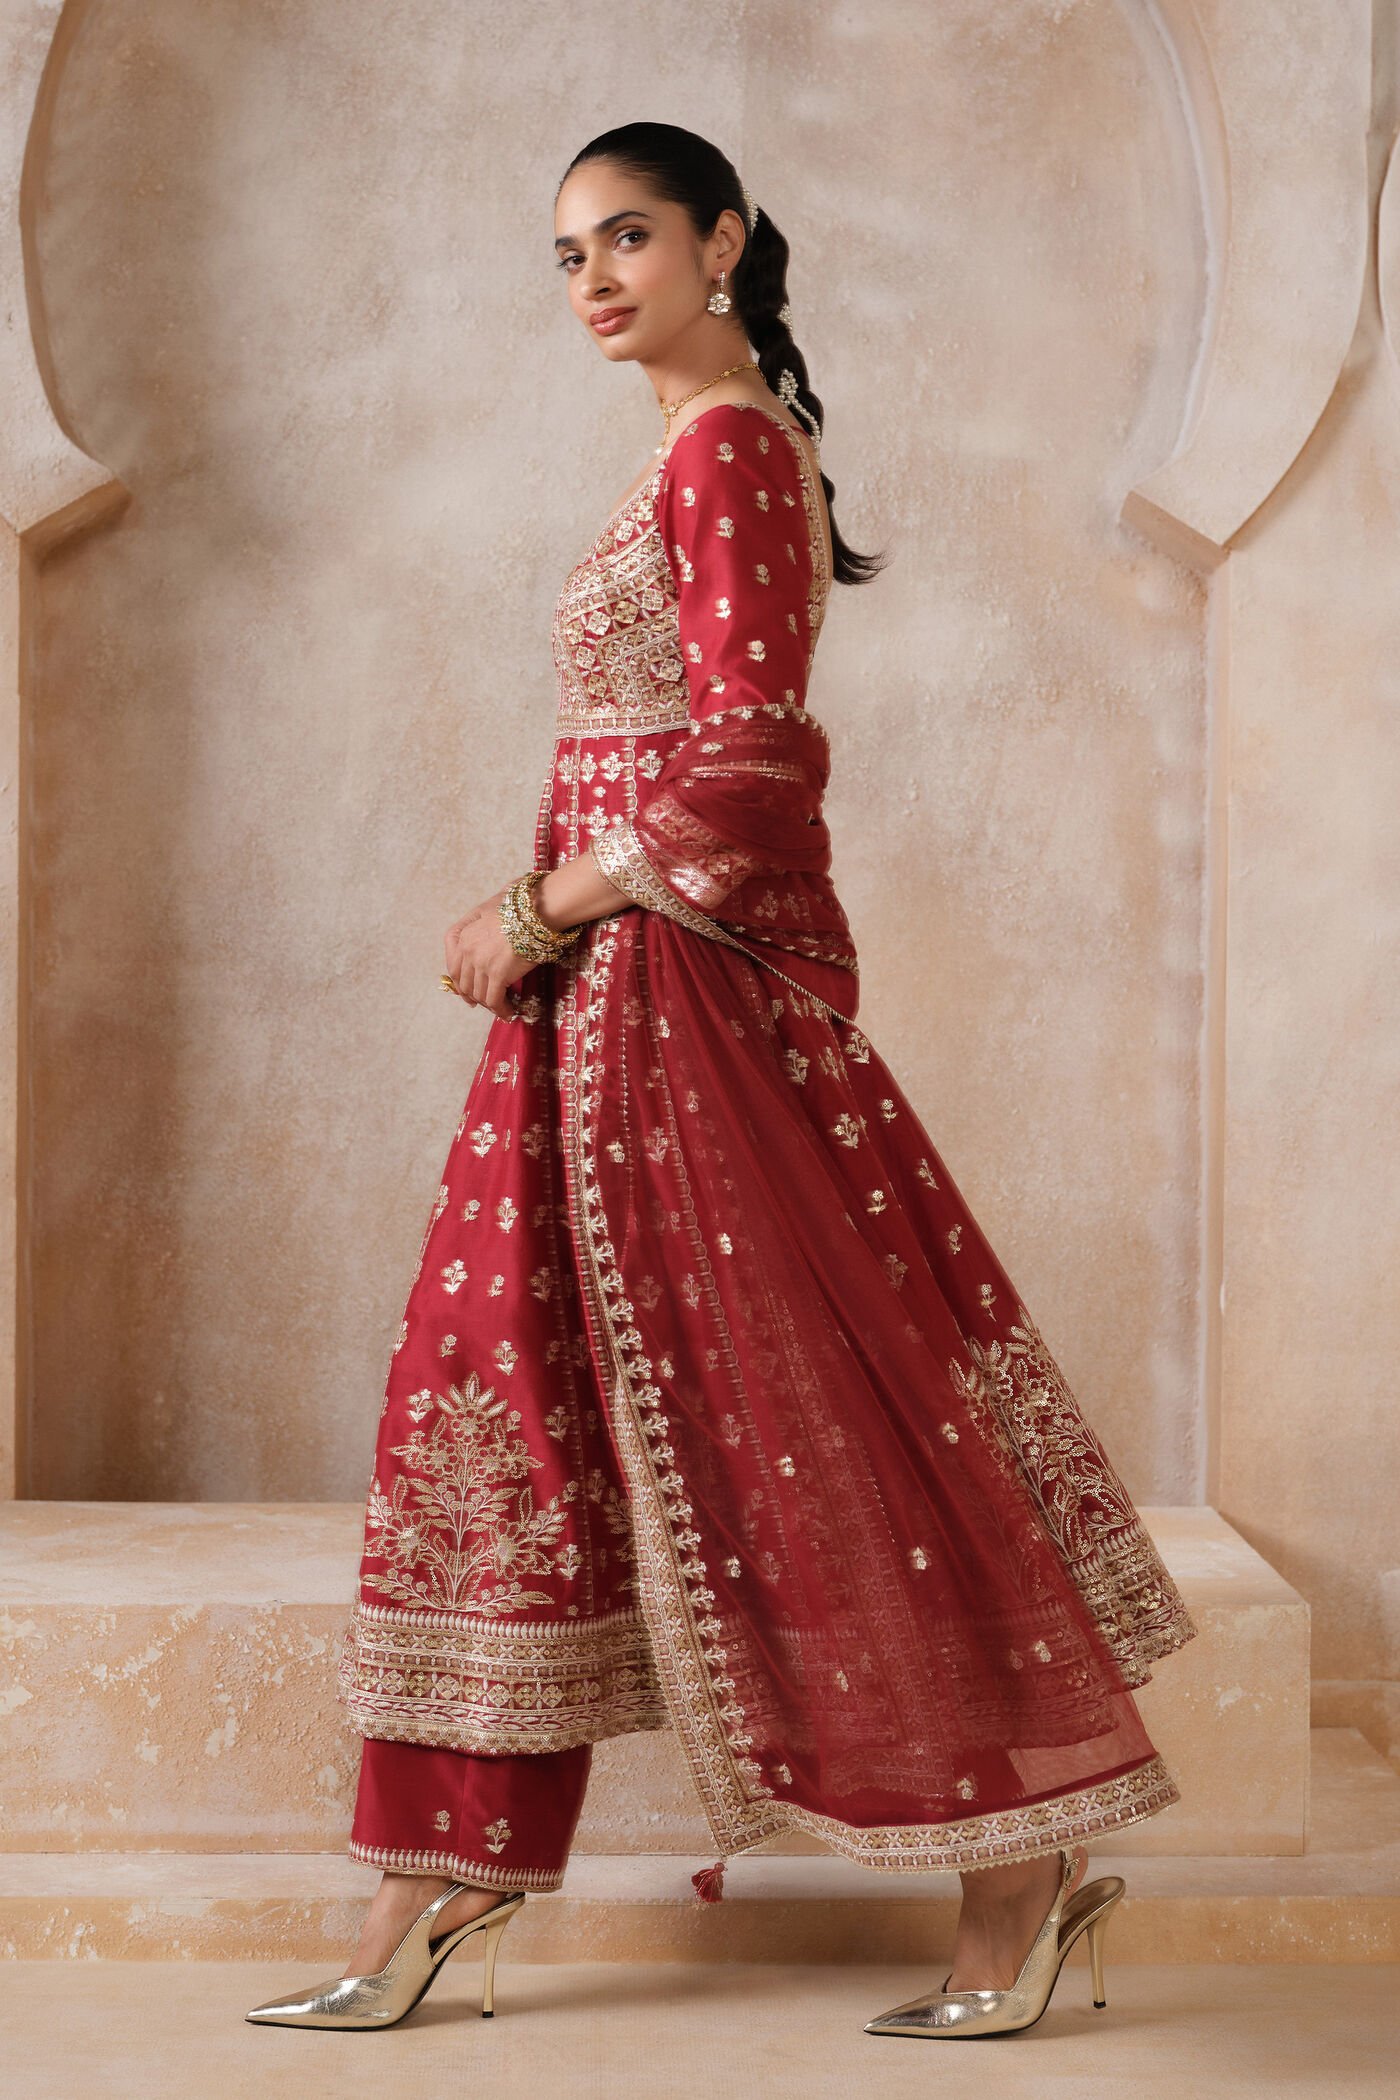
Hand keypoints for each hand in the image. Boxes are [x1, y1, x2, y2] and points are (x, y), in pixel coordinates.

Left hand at [443, 887, 537, 1019]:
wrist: (535, 911)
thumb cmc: (517, 906)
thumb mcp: (488, 909)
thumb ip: (478, 922)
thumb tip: (485, 930)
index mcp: (464, 936)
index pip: (453, 966)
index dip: (459, 982)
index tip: (466, 991)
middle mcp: (468, 952)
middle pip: (464, 983)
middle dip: (473, 996)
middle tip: (483, 1003)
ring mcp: (481, 964)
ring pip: (478, 994)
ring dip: (488, 1004)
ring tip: (500, 1007)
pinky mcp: (497, 974)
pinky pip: (494, 999)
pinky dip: (501, 1009)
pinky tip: (509, 1012)